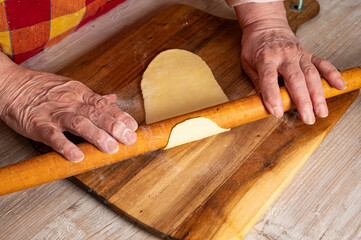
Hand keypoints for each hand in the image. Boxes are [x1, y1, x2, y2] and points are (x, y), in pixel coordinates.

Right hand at [0, 60, 137, 161]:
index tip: (133, 127)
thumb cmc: (42, 88)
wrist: (10, 84)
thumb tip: (113, 99)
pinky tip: (76, 156)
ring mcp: (54, 113)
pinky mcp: (38, 124)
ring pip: (79, 123)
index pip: (105, 105)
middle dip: (115, 128)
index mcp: (80, 94)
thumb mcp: (71, 87)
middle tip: (129, 140)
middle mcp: (70, 102)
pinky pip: (53, 136)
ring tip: (111, 148)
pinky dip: (65, 146)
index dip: (120, 116)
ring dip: (97, 136)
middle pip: (96, 114)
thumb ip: (93, 97)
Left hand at [235, 2, 345, 123]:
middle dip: (303, 101)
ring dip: (318, 95)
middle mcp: (284, 56)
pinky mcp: (308, 54)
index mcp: (266, 58)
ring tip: (321, 111)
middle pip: (295, 79)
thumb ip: (257, 82)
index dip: (273, 96)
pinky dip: (332, 75)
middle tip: (307, 118)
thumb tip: (263, 103)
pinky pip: (322, 64)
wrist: (266, 25)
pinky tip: (338, 86)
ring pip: (311, 75)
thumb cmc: (255, 45)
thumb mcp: (247, 63)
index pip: (269, 79)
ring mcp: (298, 54)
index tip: (276, 112)